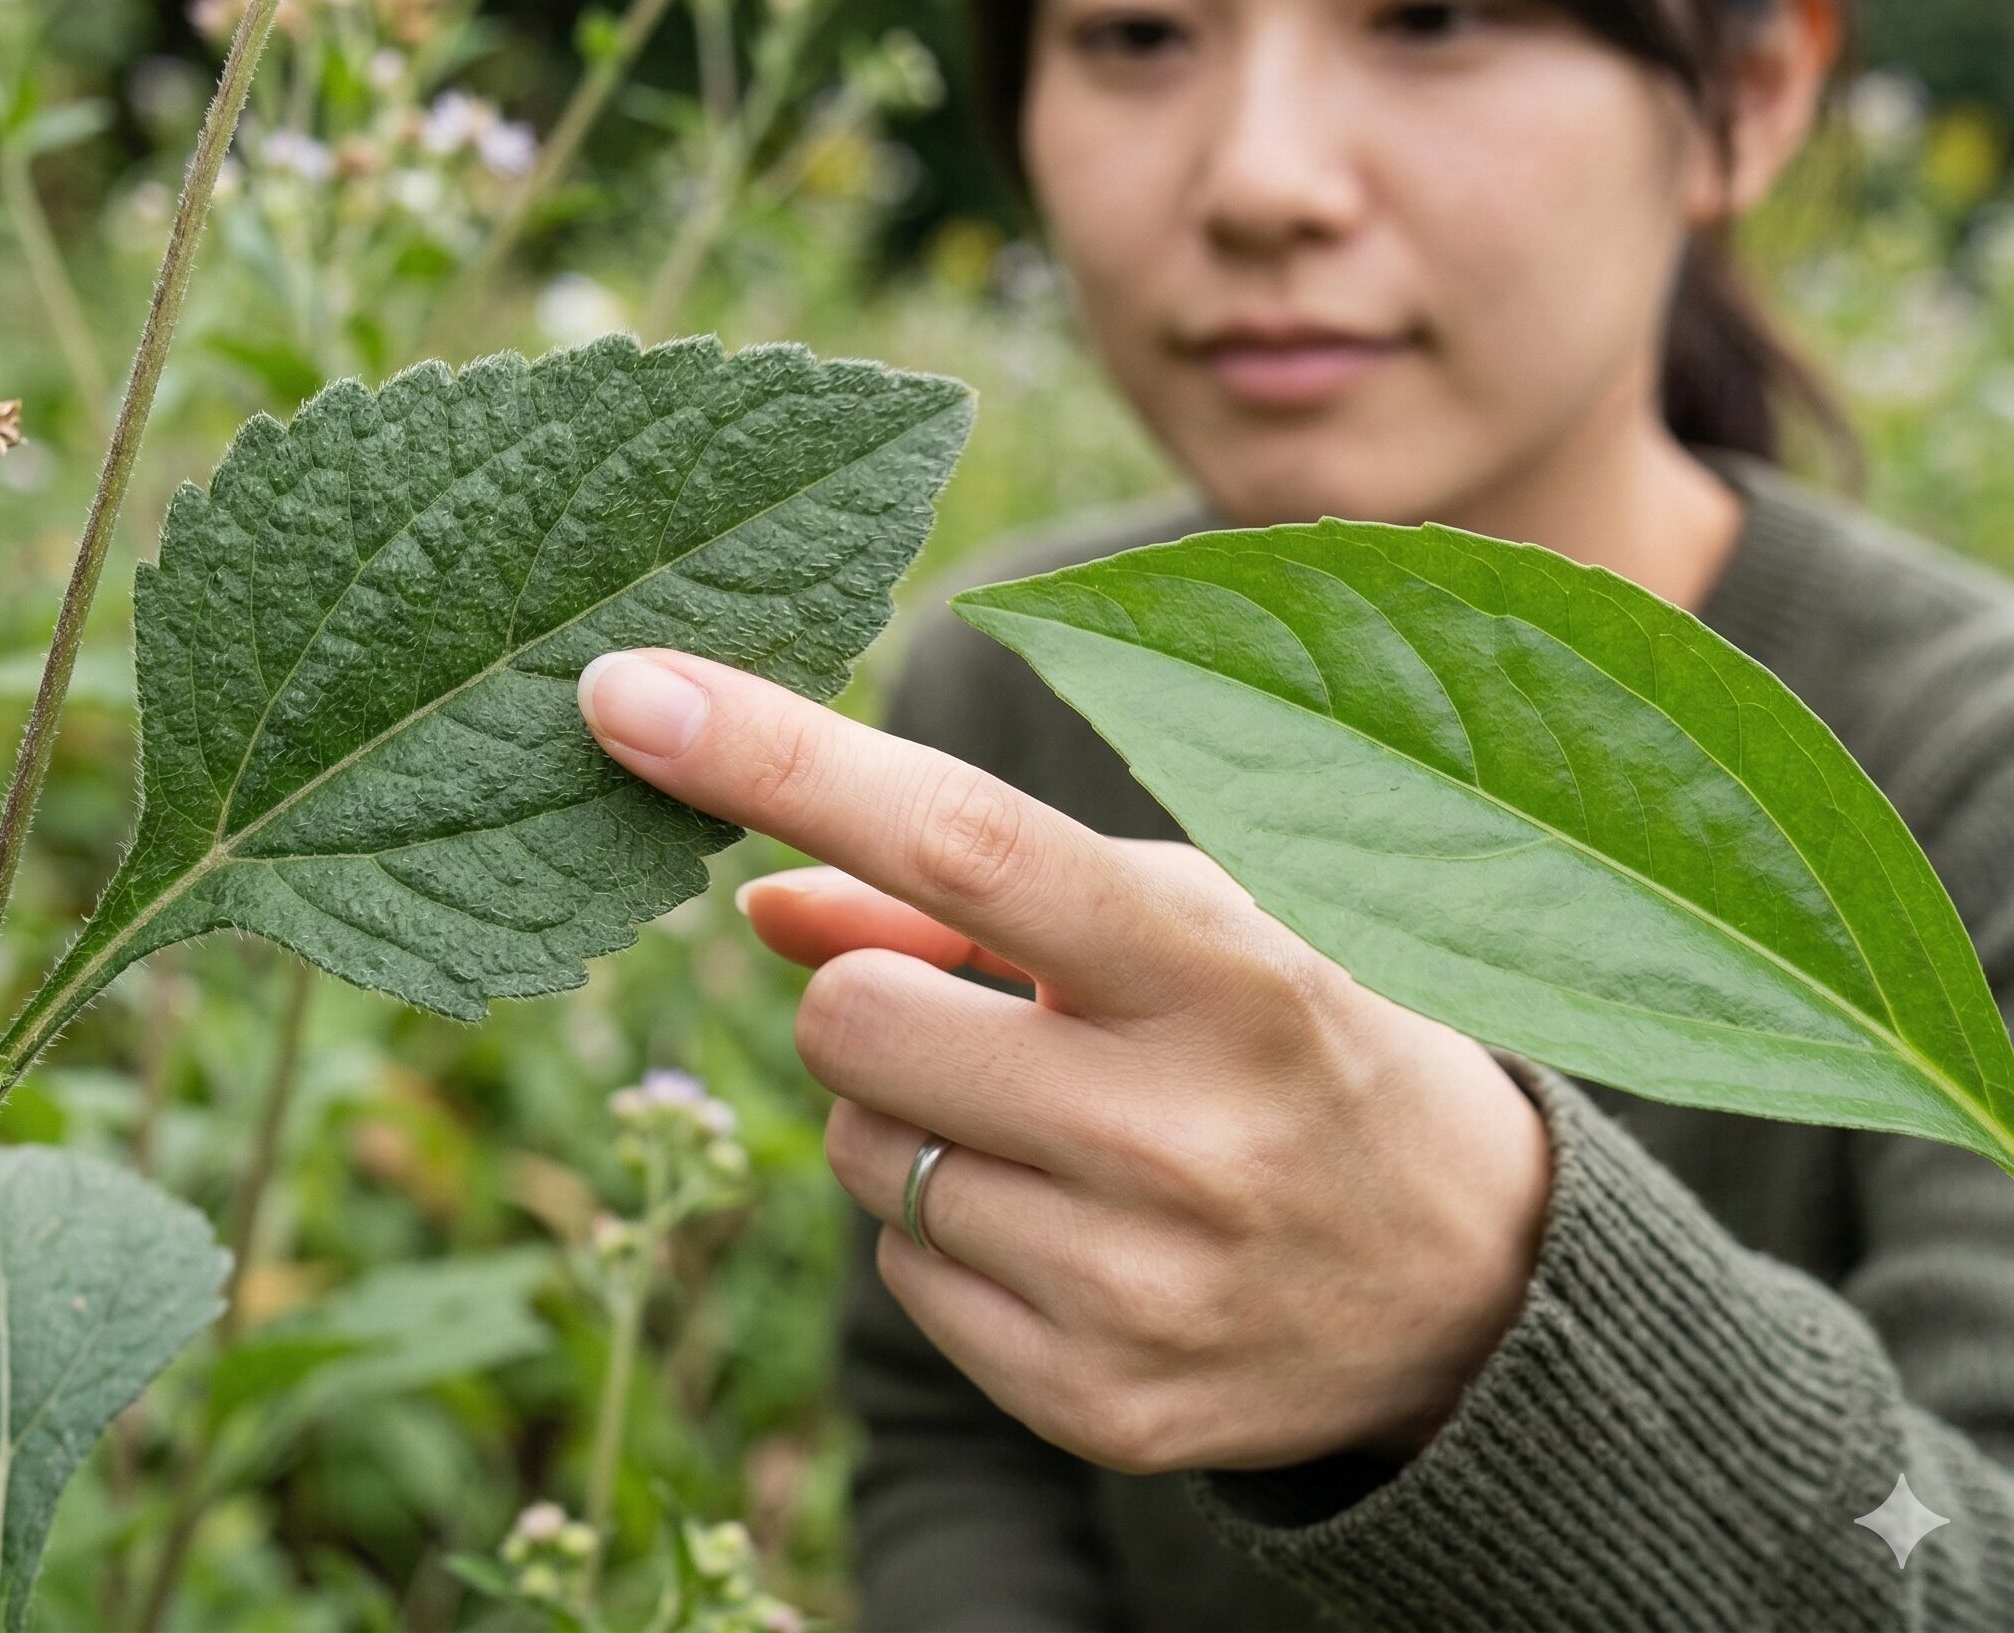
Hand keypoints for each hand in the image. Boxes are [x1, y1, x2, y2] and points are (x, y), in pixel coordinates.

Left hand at [578, 649, 1551, 1475]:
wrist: (1468, 1277)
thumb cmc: (1294, 1035)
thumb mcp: (1176, 920)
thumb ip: (962, 899)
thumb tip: (760, 902)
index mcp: (1220, 964)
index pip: (962, 838)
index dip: (779, 756)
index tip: (624, 689)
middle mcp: (1182, 1132)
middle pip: (848, 1020)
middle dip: (870, 995)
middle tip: (983, 1009)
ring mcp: (1136, 1288)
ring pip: (851, 1154)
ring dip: (905, 1117)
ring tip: (1053, 1121)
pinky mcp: (1098, 1404)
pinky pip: (896, 1278)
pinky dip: (943, 1229)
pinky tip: (1066, 1221)